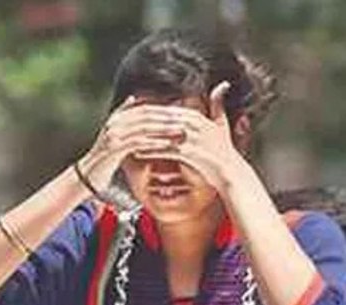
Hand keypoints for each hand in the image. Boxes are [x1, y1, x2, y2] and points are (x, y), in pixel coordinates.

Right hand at [78, 96, 183, 190]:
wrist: (88, 175)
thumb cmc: (105, 157)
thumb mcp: (114, 134)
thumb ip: (123, 116)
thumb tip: (132, 98)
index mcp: (117, 118)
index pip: (145, 108)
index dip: (164, 110)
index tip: (182, 113)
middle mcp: (114, 123)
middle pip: (146, 115)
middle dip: (167, 117)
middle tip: (186, 119)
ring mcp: (113, 135)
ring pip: (144, 127)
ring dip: (164, 129)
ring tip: (180, 130)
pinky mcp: (114, 148)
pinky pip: (138, 142)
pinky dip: (154, 142)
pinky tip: (167, 144)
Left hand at [132, 82, 246, 192]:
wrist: (230, 172)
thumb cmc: (223, 149)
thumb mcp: (221, 124)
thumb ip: (218, 104)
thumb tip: (223, 84)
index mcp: (197, 117)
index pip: (167, 110)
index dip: (149, 110)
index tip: (132, 112)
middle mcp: (194, 125)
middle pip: (161, 120)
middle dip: (142, 121)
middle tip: (124, 123)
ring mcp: (192, 139)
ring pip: (161, 134)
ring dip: (142, 135)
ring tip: (125, 138)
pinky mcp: (190, 154)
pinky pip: (165, 151)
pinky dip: (150, 151)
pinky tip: (136, 153)